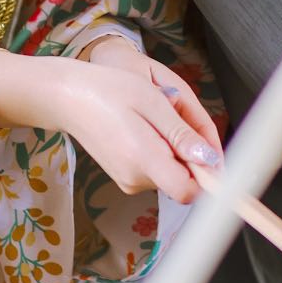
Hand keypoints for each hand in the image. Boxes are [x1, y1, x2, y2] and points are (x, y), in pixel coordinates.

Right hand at [59, 38, 220, 202]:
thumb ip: (182, 135)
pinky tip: (143, 126)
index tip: (213, 156)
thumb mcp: (152, 101)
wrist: (68, 96)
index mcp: (143, 160)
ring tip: (152, 117)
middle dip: (190, 153)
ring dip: (174, 149)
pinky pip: (157, 169)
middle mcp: (135, 179)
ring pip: (171, 173)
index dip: (209, 177)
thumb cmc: (108, 90)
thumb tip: (210, 160)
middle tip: (172, 117)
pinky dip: (160, 150)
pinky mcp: (125, 176)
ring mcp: (128, 180)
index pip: (189, 192)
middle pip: (184, 180)